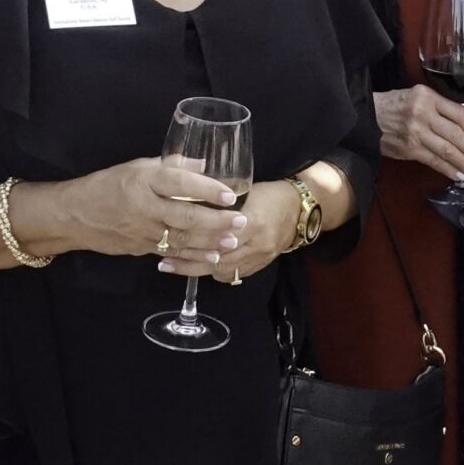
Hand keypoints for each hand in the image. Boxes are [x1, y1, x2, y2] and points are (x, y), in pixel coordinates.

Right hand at [64, 157, 245, 262]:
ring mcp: (142, 230)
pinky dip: (193, 255)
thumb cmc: (109, 184)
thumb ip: (173, 166)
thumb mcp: (138, 166)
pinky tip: (212, 256)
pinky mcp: (141, 247)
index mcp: (144, 180)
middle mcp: (144, 205)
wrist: (75, 214)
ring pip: (181, 238)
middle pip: (185, 215)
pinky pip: (171, 253)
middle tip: (240, 220)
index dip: (206, 189)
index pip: (179, 183)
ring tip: (232, 240)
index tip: (229, 194)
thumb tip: (204, 165)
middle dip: (216, 220)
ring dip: (209, 241)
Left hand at [168, 180, 298, 282]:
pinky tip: (198, 269)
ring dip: (197, 269)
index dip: (194, 239)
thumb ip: (221, 199)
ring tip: (174, 267)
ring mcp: (259, 257)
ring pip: (223, 269)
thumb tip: (189, 197)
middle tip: (163, 261)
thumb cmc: (269, 194)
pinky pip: (233, 275)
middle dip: (188, 261)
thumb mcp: (247, 189)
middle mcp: (256, 243)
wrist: (300, 210)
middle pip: (218, 258)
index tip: (169, 239)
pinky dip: (214, 272)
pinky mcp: (260, 265)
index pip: (219, 234)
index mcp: (253, 221)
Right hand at [376, 86, 463, 180]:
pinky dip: (448, 170)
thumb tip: (462, 122)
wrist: (365, 117)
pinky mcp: (409, 149)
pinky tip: (457, 175)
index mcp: (428, 97)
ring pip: (447, 150)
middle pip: (456, 134)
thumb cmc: (393, 105)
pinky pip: (434, 161)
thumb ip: (438, 106)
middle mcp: (423, 113)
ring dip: (463, 162)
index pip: (459, 113)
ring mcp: (416, 133)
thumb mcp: (416, 95)